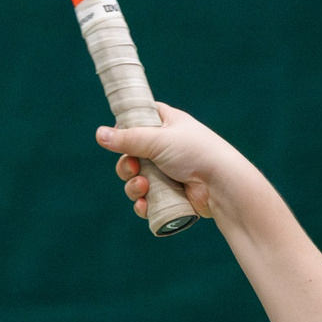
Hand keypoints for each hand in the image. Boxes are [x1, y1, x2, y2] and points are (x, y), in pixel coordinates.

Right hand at [97, 102, 246, 223]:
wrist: (222, 185)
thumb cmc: (195, 153)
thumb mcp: (157, 140)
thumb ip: (126, 138)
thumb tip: (99, 134)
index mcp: (168, 124)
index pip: (141, 117)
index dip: (126, 125)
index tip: (118, 134)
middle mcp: (168, 147)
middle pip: (132, 154)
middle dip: (127, 165)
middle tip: (134, 168)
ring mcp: (169, 172)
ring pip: (136, 180)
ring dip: (134, 186)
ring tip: (143, 187)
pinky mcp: (171, 194)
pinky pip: (147, 199)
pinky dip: (143, 203)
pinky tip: (146, 204)